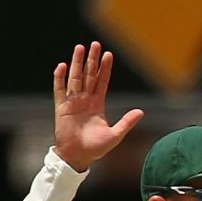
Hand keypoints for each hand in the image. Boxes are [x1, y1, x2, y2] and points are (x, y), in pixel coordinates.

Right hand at [52, 41, 142, 172]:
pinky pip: (60, 89)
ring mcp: (73, 102)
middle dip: (92, 60)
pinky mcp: (62, 107)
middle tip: (95, 44)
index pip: (102, 82)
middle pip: (89, 75)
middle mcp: (85, 100)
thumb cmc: (96, 148)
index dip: (105, 69)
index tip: (109, 55)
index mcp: (97, 104)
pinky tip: (62, 66)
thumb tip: (141, 111)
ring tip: (79, 48)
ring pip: (75, 78)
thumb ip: (127, 122)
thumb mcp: (115, 134)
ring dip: (77, 63)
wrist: (78, 156)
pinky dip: (60, 78)